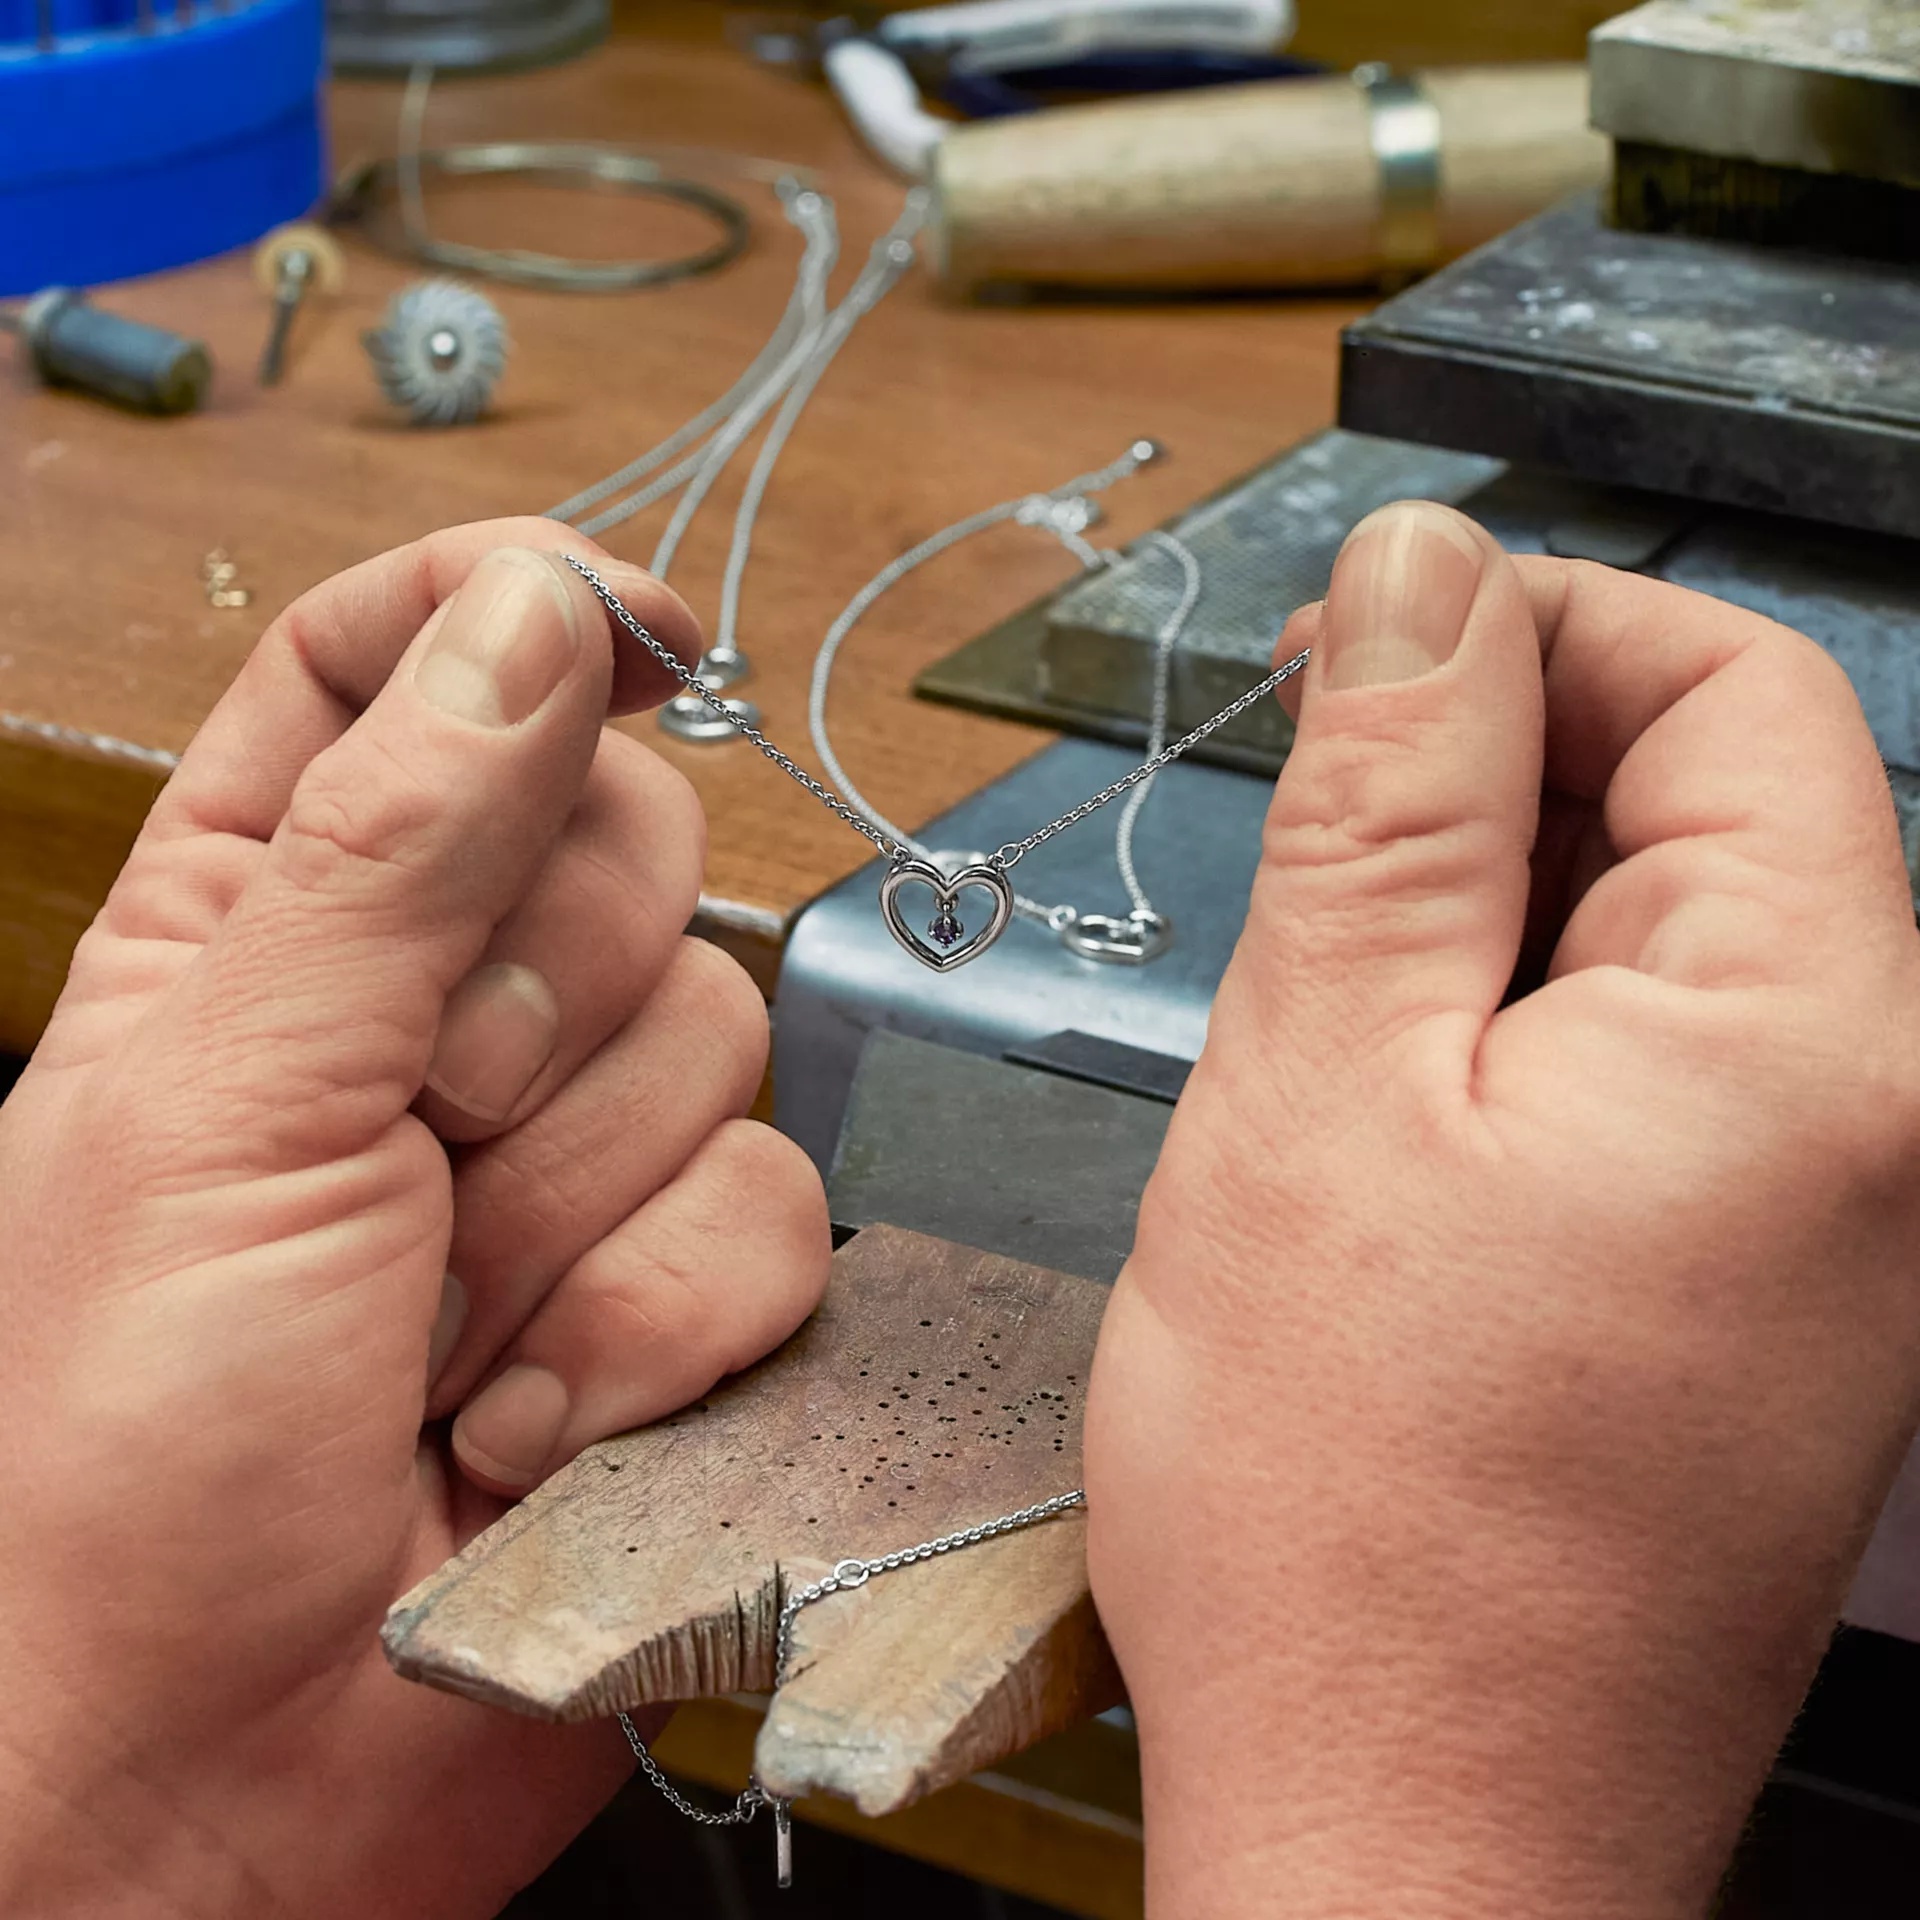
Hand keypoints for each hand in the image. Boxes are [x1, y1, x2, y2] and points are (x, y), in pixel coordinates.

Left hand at [0, 523, 829, 1916]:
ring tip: (441, 1332)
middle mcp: (440, 1014)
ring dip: (582, 1215)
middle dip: (542, 1007)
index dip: (525, 615)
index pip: (410, 663)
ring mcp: (576, 1156)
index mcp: (277, 919)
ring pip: (721, 1042)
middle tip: (421, 1135)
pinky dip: (657, 1334)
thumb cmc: (110, 1461)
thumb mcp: (225, 1107)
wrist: (207, 1778)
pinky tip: (527, 1427)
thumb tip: (538, 618)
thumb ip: (398, 846)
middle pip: (626, 844)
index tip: (639, 635)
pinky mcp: (681, 1291)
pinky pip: (775, 1219)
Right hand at [1089, 502, 1919, 1917]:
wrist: (1405, 1835)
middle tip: (1302, 823)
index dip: (1532, 626)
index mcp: (1816, 1044)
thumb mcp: (1318, 1087)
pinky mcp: (1755, 1290)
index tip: (1359, 649)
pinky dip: (1509, 1032)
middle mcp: (1881, 1127)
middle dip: (1492, 769)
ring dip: (1481, 912)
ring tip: (1314, 1004)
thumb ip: (1388, 804)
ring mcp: (1830, 1221)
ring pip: (1658, 942)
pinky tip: (1378, 1101)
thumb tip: (1423, 575)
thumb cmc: (1353, 1518)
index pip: (1732, 691)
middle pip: (1708, 811)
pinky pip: (1648, 1074)